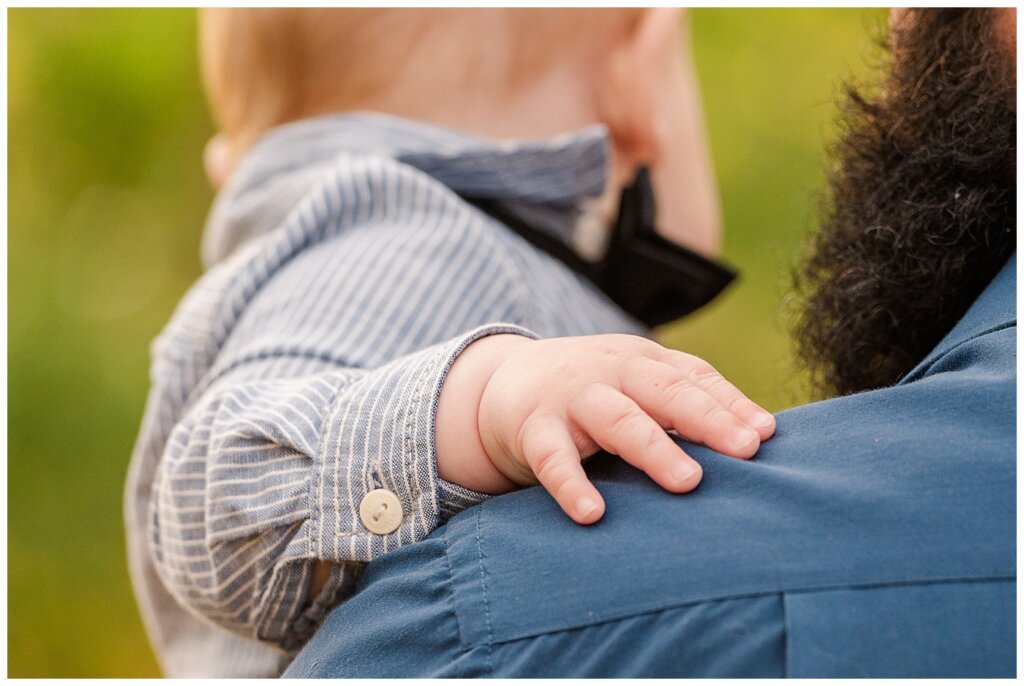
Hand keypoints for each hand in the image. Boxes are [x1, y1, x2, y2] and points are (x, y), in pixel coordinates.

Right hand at [435, 333, 774, 523]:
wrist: (506, 381)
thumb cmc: (595, 390)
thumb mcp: (640, 384)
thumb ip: (694, 400)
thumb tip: (766, 434)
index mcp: (645, 362)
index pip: (695, 379)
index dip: (731, 405)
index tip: (766, 436)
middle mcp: (613, 373)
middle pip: (666, 392)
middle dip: (708, 419)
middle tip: (746, 449)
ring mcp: (573, 399)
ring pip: (618, 421)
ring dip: (654, 449)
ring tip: (687, 482)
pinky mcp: (534, 429)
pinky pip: (553, 459)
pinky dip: (571, 485)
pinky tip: (591, 513)